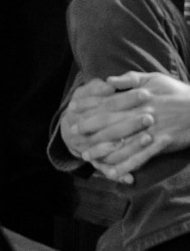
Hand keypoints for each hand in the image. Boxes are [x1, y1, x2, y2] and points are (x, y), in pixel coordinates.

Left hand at [75, 73, 189, 180]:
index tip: (74, 112)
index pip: (108, 103)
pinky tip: (114, 172)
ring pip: (122, 142)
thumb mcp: (155, 78)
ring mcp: (152, 130)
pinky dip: (126, 165)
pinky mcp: (161, 144)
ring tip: (87, 157)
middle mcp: (142, 113)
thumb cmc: (178, 92)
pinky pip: (141, 157)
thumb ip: (130, 79)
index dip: (89, 108)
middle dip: (90, 130)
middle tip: (73, 136)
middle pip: (111, 123)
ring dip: (103, 151)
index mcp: (139, 97)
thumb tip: (108, 80)